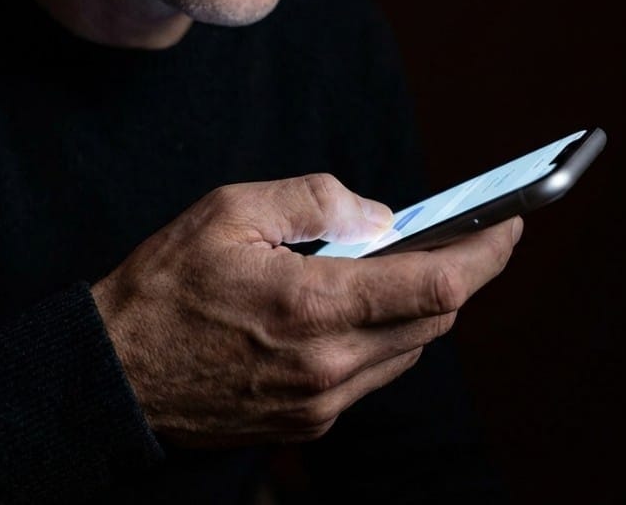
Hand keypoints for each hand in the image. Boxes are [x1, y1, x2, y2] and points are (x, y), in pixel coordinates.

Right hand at [91, 173, 521, 446]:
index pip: (437, 284)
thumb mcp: (229, 212)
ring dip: (418, 307)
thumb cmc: (164, 288)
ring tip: (396, 267)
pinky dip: (383, 337)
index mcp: (314, 307)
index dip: (487, 252)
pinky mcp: (309, 424)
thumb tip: (380, 215)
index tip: (509, 223)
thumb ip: (314, 201)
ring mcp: (322, 403)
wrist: (116, 375)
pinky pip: (373, 375)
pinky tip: (353, 308)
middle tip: (457, 235)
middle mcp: (329, 366)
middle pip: (435, 320)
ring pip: (409, 350)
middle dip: (459, 275)